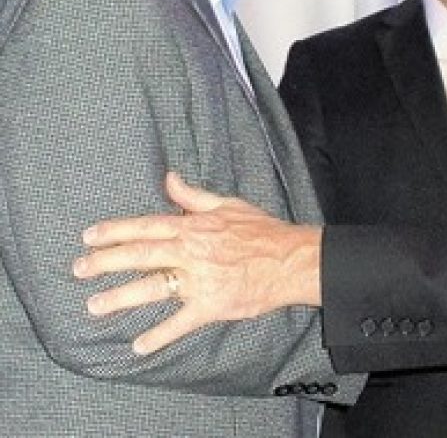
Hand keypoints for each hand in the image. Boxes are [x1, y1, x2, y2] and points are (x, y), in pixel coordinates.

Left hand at [73, 172, 322, 354]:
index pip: (147, 226)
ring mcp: (200, 279)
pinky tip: (139, 346)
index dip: (116, 230)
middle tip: (79, 269)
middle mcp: (192, 251)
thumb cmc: (261, 230)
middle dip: (106, 261)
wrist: (290, 258)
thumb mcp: (228, 203)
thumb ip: (193, 195)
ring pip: (153, 287)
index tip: (89, 236)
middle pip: (141, 255)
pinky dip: (160, 335)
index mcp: (194, 226)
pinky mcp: (212, 305)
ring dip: (121, 297)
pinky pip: (180, 322)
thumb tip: (169, 178)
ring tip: (94, 306)